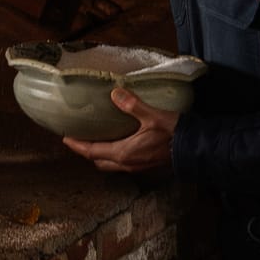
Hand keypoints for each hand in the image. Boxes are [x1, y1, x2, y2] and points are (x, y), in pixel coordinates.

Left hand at [62, 88, 176, 173]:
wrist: (194, 149)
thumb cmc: (174, 132)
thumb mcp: (153, 115)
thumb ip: (133, 104)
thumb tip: (114, 93)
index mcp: (124, 153)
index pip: (92, 152)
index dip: (77, 145)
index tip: (65, 138)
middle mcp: (127, 164)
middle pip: (98, 161)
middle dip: (85, 152)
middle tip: (77, 138)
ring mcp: (136, 167)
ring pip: (110, 165)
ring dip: (98, 155)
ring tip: (93, 140)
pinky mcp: (144, 164)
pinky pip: (120, 164)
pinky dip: (111, 155)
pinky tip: (115, 143)